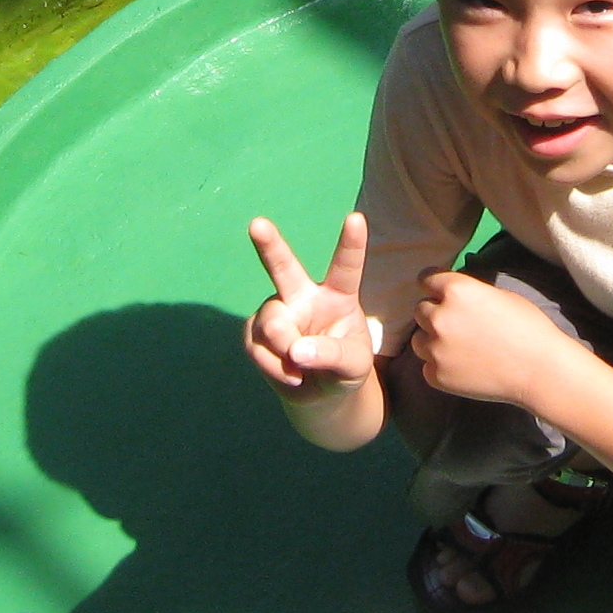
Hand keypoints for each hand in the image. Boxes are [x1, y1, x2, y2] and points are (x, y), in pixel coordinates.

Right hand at [245, 214, 374, 397]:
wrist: (320, 394)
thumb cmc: (344, 369)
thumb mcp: (354, 365)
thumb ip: (332, 354)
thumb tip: (296, 350)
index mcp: (338, 295)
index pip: (346, 266)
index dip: (351, 243)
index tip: (356, 218)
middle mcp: (303, 295)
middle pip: (284, 266)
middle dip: (269, 245)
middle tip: (257, 225)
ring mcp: (277, 311)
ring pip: (273, 324)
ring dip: (287, 351)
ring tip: (302, 369)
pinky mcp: (255, 332)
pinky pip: (256, 347)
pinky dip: (274, 368)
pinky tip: (290, 375)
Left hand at [409, 268, 576, 408]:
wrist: (538, 370)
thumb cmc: (528, 327)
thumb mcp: (498, 295)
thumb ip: (468, 293)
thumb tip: (451, 296)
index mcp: (456, 290)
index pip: (426, 279)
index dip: (434, 286)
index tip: (438, 293)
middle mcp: (439, 317)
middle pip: (420, 310)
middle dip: (435, 314)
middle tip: (457, 325)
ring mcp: (435, 349)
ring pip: (419, 339)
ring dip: (432, 340)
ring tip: (458, 348)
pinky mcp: (435, 375)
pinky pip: (428, 366)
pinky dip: (441, 366)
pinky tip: (463, 367)